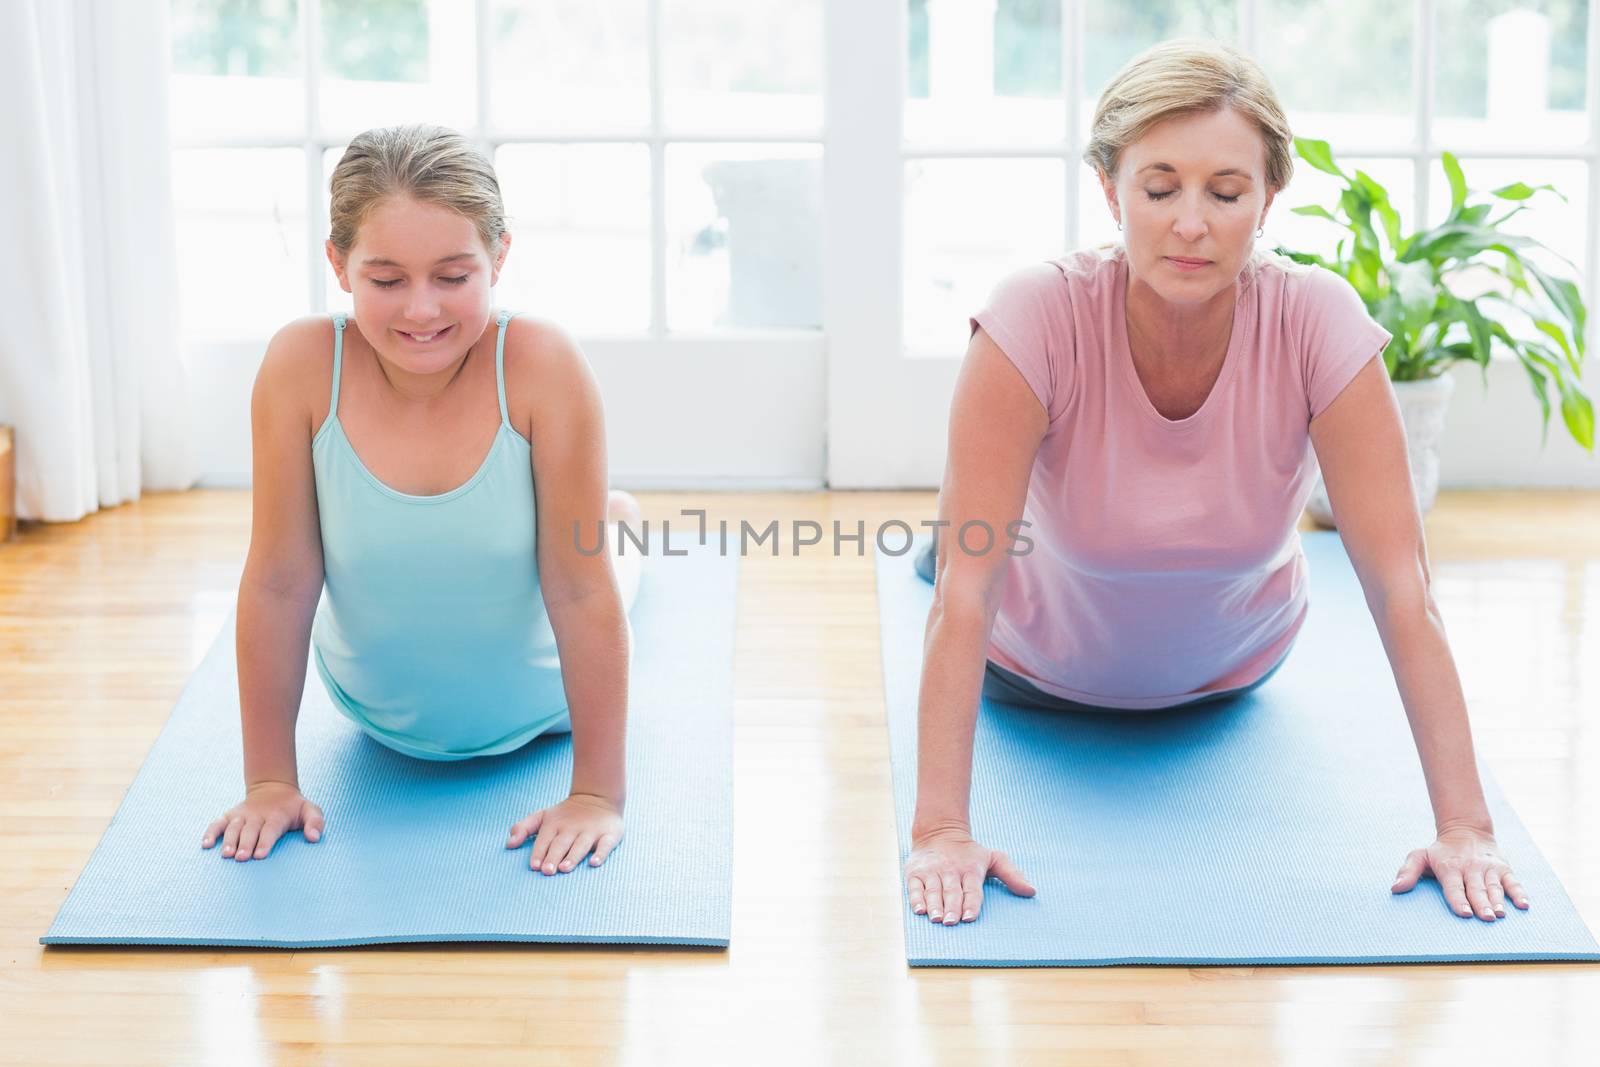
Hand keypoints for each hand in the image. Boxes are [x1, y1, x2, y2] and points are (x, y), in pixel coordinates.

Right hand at [201, 780, 324, 861]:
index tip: (259, 855)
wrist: (273, 789)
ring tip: (225, 855)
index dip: (265, 841)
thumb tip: (314, 838)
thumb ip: (316, 822)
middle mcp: (257, 816)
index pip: (270, 829)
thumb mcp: (310, 810)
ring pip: (233, 828)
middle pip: (250, 830)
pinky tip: (205, 845)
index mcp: (277, 816)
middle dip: (245, 844)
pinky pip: (217, 823)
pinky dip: (210, 832)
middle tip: (241, 858)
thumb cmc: (293, 807)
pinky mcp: (230, 816)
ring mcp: (242, 816)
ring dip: (228, 841)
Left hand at [506, 793, 623, 873]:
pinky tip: (594, 863)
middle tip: (548, 871)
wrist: (598, 798)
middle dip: (554, 857)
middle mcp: (572, 828)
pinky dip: (601, 853)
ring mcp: (591, 831)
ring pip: (581, 845)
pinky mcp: (609, 834)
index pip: (544, 840)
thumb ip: (524, 828)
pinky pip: (605, 845)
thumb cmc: (565, 815)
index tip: (534, 866)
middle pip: (561, 844)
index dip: (539, 852)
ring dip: (573, 856)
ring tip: (565, 868)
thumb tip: (509, 844)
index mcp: (555, 825)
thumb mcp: (543, 817)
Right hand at [903, 825, 1034, 924]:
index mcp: (970, 870)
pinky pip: (914, 887)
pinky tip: (919, 910)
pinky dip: (916, 898)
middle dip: (952, 907)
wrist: (939, 832)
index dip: (970, 903)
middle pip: (951, 891)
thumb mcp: (993, 858)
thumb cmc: (969, 853)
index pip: (971, 889)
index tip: (969, 917)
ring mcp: (931, 871)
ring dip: (934, 905)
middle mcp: (950, 871)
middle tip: (951, 922)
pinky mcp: (915, 873)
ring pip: (933, 890)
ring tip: (936, 919)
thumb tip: (1032, 892)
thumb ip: (1012, 875)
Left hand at [1391, 824, 1529, 920]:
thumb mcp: (1419, 856)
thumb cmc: (1440, 852)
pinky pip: (1513, 881)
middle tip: (1486, 917)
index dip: (1459, 900)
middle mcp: (1470, 869)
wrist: (1466, 831)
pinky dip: (1519, 892)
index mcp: (1449, 868)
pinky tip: (1524, 905)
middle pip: (1476, 889)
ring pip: (1494, 886)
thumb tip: (1395, 888)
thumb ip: (1408, 872)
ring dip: (1499, 900)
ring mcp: (1488, 869)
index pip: (1454, 887)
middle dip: (1481, 904)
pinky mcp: (1503, 869)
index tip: (1464, 913)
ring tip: (1501, 914)